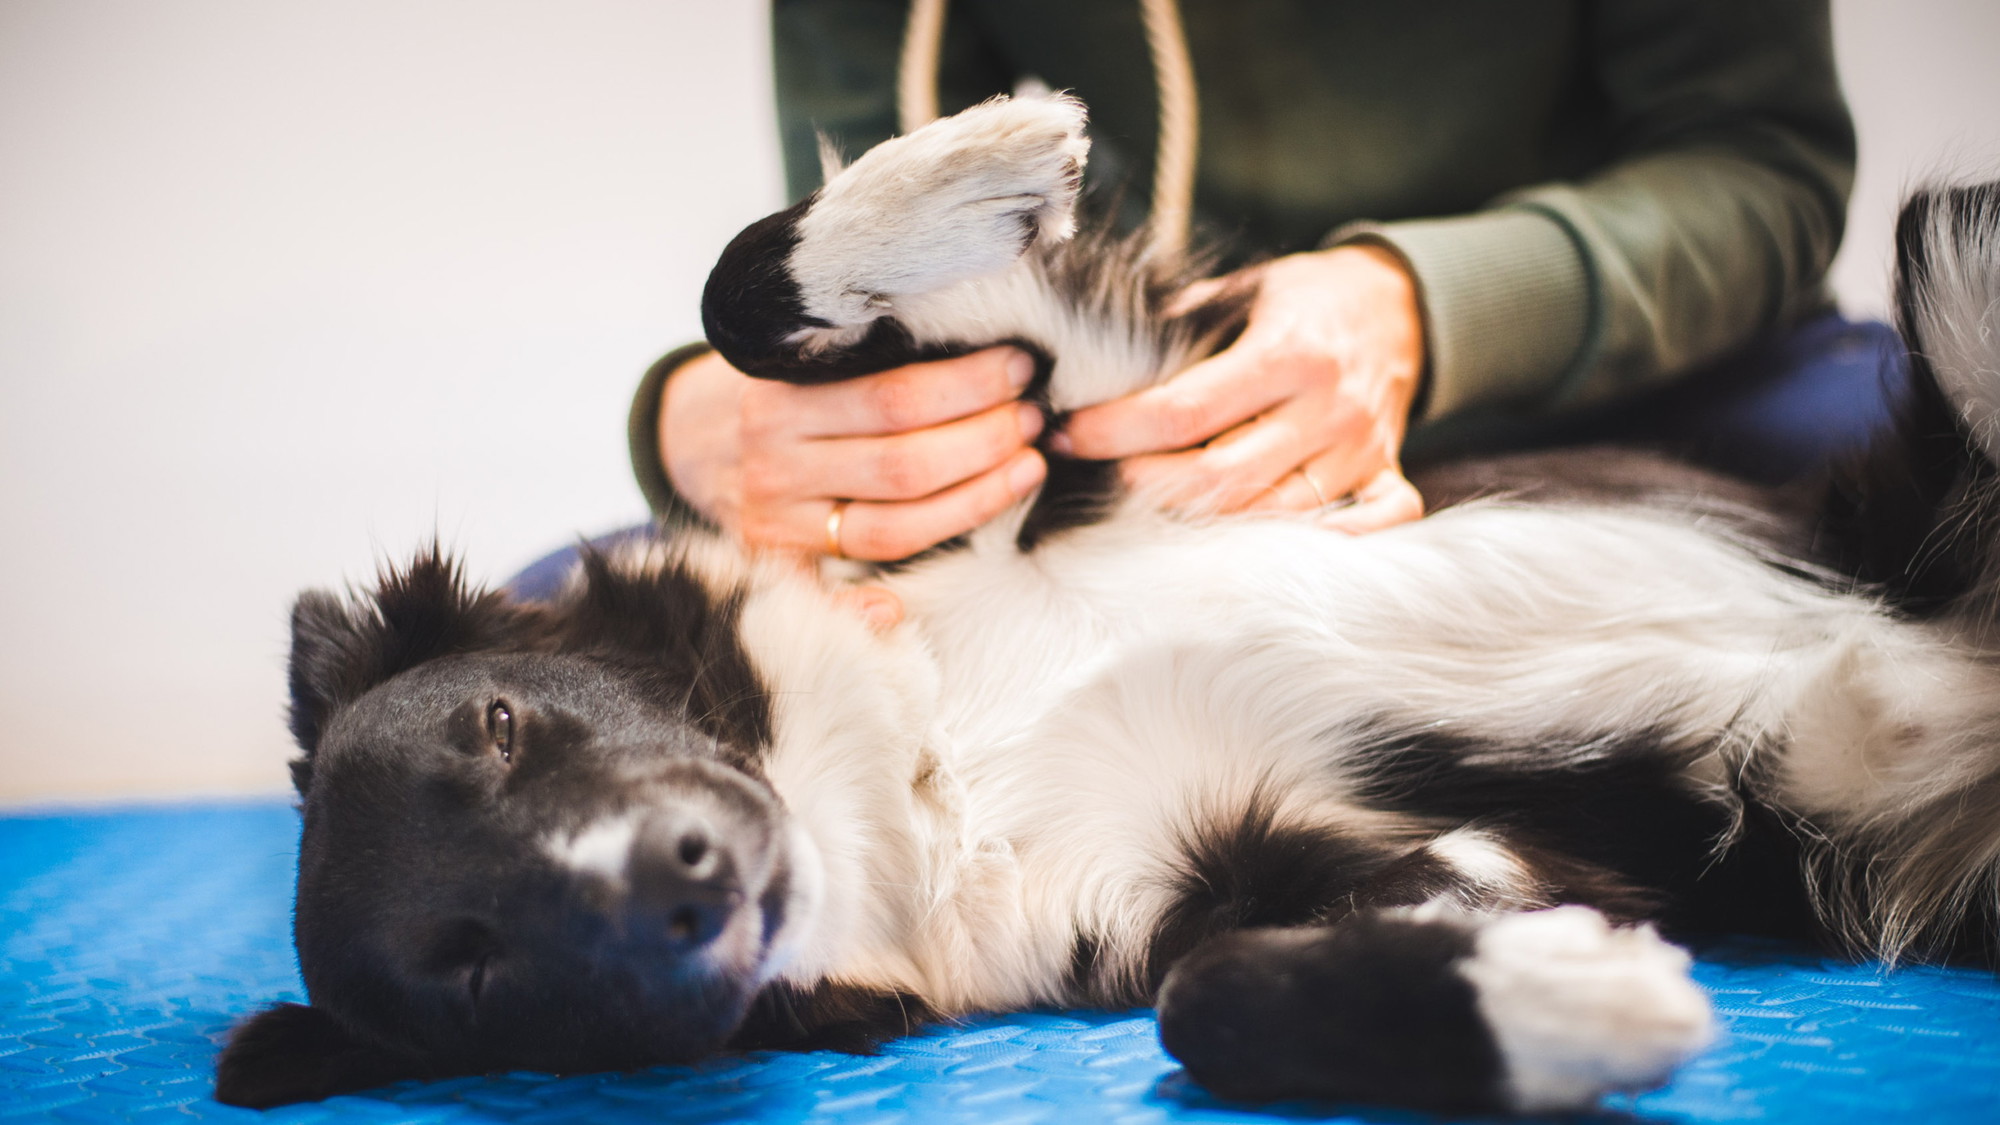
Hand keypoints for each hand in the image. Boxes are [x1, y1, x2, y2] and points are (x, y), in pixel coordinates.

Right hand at [661, 346, 1047, 560]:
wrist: (690, 436)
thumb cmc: (777, 385)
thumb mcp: (800, 352)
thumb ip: (863, 350)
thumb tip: (973, 336)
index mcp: (778, 399)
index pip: (891, 400)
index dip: (967, 387)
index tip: (1018, 366)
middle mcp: (773, 464)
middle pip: (902, 466)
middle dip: (983, 441)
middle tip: (1034, 417)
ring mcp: (776, 522)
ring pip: (892, 527)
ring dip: (974, 500)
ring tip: (1027, 464)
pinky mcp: (779, 565)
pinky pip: (834, 593)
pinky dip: (870, 604)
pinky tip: (909, 598)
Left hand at [1056, 244, 1425, 533]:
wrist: (1399, 300)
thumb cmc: (1308, 296)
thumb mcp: (1246, 287)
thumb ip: (1180, 323)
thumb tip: (1092, 355)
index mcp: (1288, 352)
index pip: (1185, 410)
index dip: (1116, 429)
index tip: (1070, 432)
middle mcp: (1328, 408)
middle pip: (1222, 477)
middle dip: (1147, 485)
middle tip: (1103, 474)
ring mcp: (1361, 449)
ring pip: (1275, 514)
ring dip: (1207, 521)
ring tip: (1154, 505)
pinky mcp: (1386, 473)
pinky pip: (1372, 526)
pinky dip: (1327, 543)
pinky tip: (1265, 543)